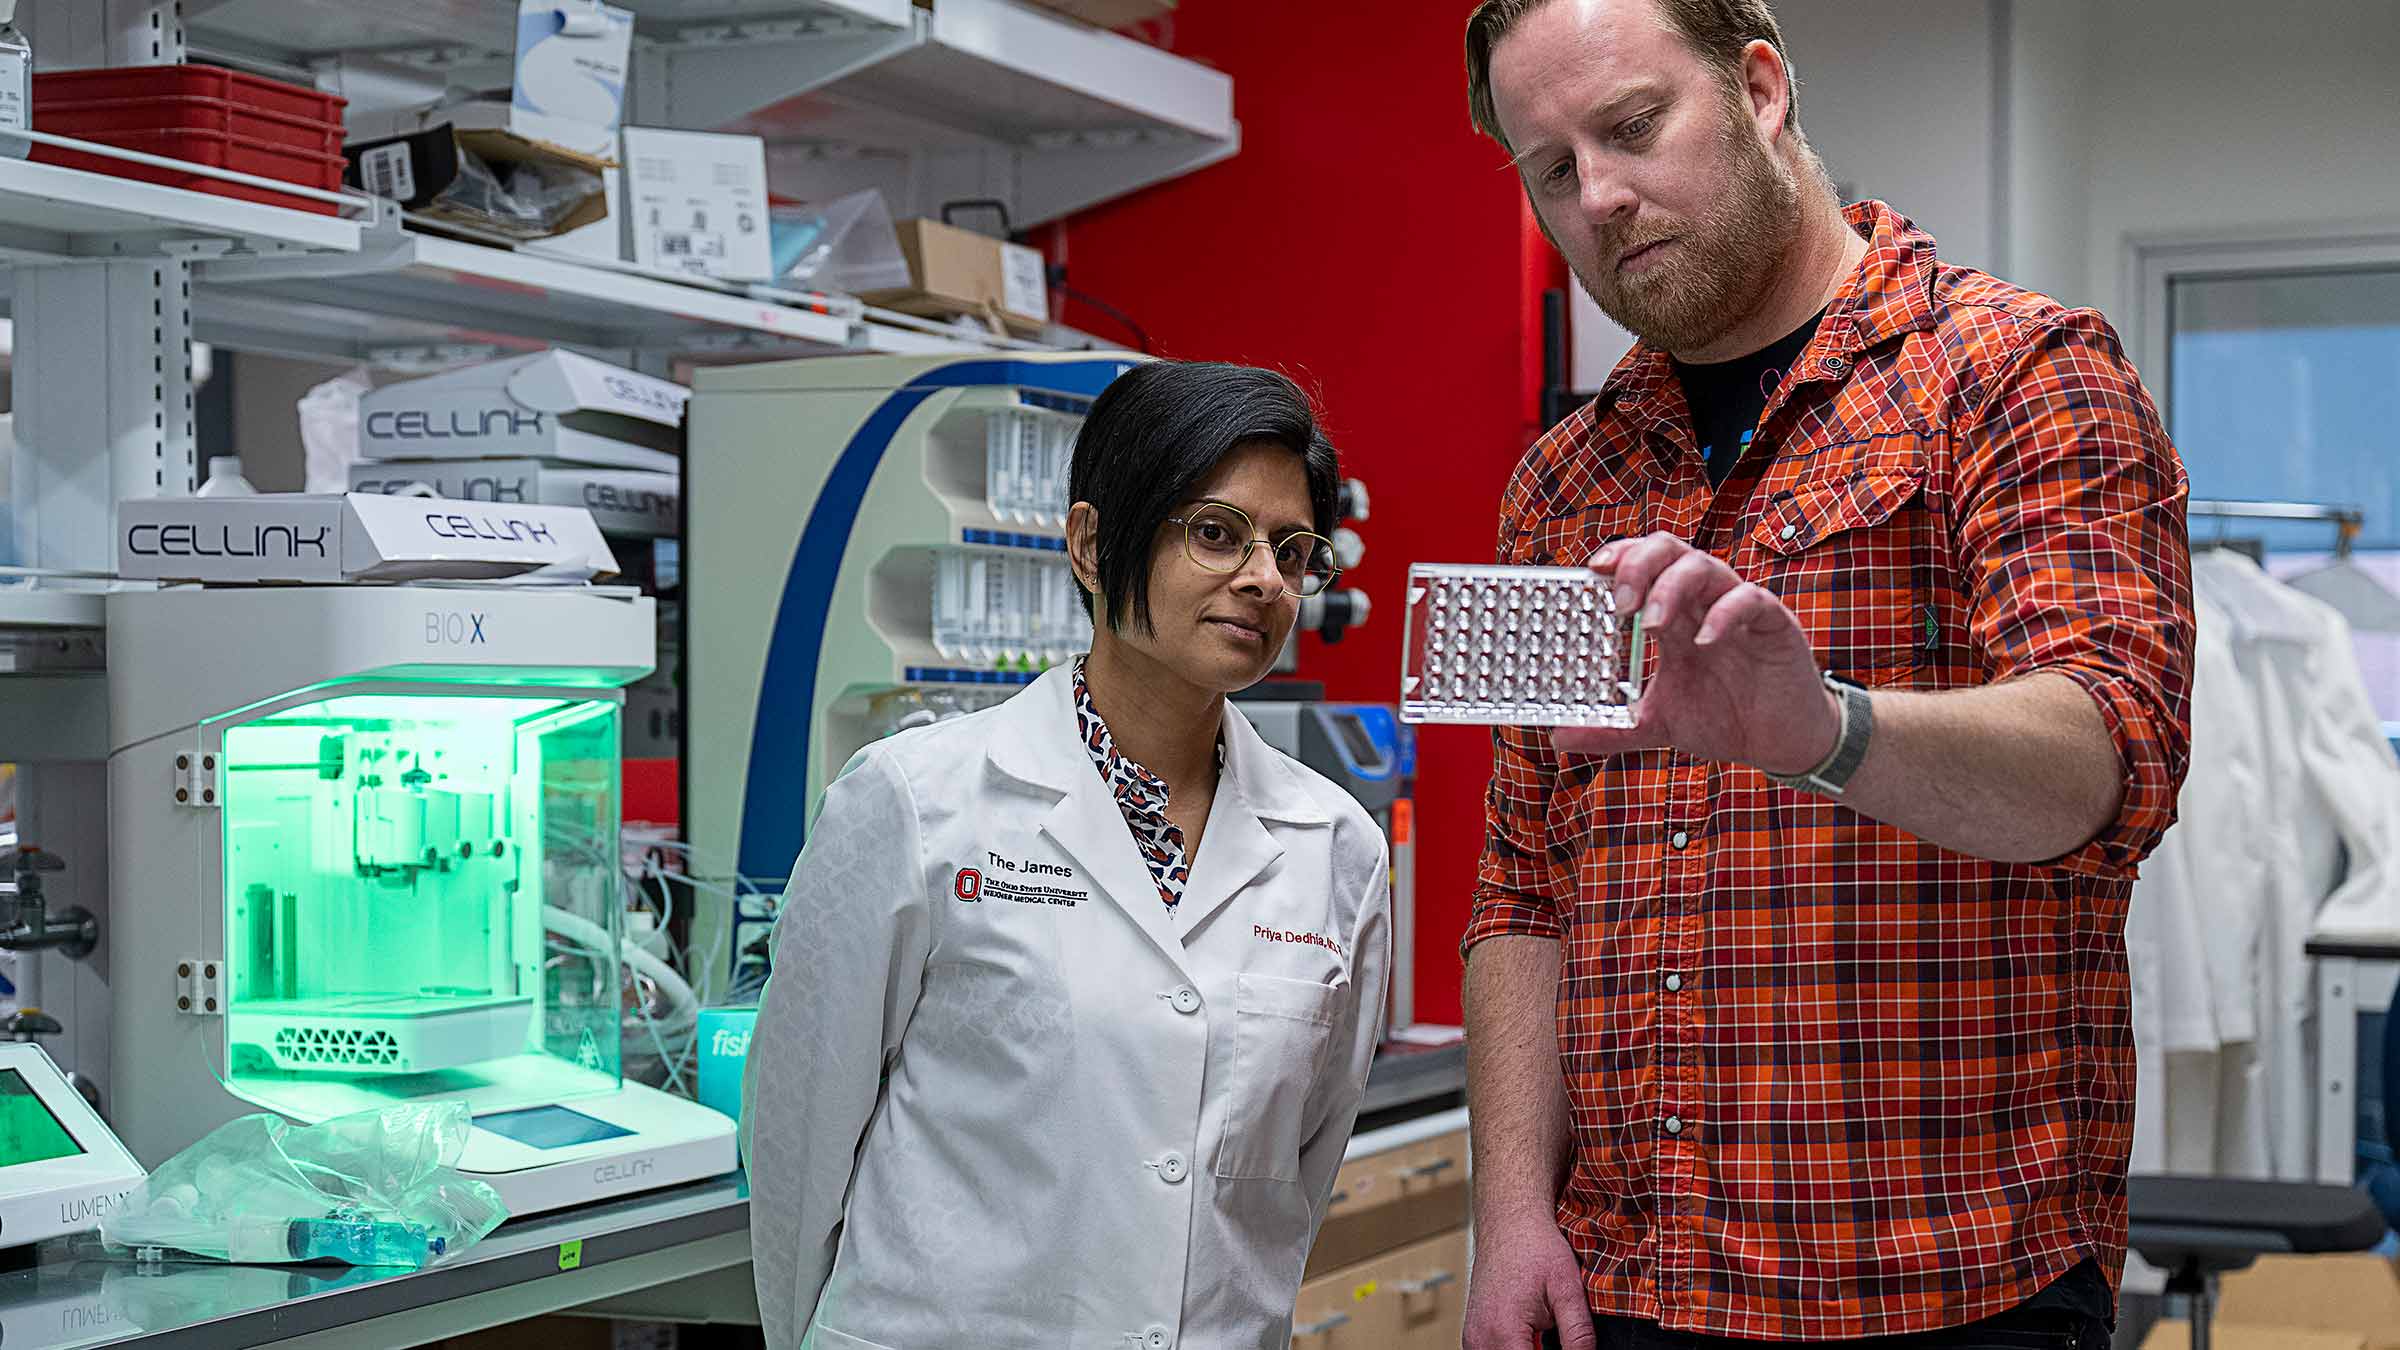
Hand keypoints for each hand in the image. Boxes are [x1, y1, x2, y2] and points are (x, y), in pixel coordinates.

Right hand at [1463, 1213, 1596, 1349]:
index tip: (1570, 1348)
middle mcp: (1481, 1340)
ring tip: (1547, 1337)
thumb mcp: (1568, 1290)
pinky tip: (1533, 1339)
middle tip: (1558, 1337)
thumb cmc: (1535, 1248)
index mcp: (1504, 1332)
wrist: (1509, 1223)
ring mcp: (1473, 1339)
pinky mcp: (1473, 1335)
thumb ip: (1578, 1333)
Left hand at [1553, 532, 1837, 772]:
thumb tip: (1559, 736)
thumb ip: (1611, 727)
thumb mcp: (1657, 723)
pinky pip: (1750, 599)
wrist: (1781, 743)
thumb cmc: (1724, 718)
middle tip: (1619, 601)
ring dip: (1672, 587)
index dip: (1618, 557)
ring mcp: (1738, 607)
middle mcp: (1702, 601)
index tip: (1590, 571)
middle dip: (1638, 564)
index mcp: (1674, 615)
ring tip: (1652, 623)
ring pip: (1704, 565)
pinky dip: (1724, 613)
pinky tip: (1703, 642)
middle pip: (1669, 549)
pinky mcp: (1774, 622)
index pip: (1642, 564)